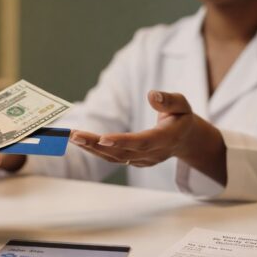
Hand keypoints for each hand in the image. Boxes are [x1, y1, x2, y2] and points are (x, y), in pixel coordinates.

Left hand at [69, 91, 197, 166]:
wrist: (185, 139)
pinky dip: (96, 151)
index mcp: (166, 138)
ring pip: (114, 157)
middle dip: (96, 145)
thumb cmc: (181, 117)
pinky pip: (113, 158)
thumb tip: (151, 95)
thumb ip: (169, 100)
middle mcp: (153, 153)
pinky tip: (81, 142)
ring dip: (91, 148)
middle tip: (75, 135)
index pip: (143, 142)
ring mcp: (144, 160)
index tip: (102, 138)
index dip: (123, 141)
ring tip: (72, 137)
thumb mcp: (182, 104)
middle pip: (122, 152)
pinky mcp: (135, 161)